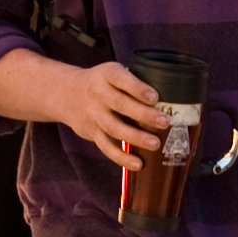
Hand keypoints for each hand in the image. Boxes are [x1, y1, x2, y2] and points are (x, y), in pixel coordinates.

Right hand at [0, 55, 172, 169]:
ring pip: (114, 128)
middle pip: (120, 105)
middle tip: (164, 122)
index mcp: (107, 74)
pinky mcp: (92, 133)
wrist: (66, 94)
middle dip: (143, 115)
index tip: (155, 97)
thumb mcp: (112, 73)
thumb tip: (171, 98)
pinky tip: (138, 164)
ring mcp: (93, 115)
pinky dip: (122, 157)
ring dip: (135, 137)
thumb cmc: (102, 83)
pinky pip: (107, 147)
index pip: (121, 79)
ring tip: (155, 144)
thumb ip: (134, 82)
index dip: (138, 88)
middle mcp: (98, 93)